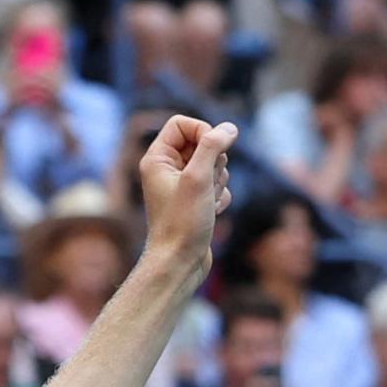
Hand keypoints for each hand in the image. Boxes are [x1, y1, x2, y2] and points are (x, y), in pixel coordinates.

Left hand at [135, 114, 236, 280]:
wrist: (179, 263)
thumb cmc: (182, 223)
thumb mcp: (198, 178)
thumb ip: (212, 146)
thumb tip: (228, 127)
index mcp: (157, 159)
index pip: (182, 124)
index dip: (203, 131)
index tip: (215, 148)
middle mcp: (166, 170)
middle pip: (201, 143)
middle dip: (213, 162)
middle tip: (205, 184)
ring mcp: (181, 185)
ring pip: (213, 165)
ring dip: (218, 181)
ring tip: (206, 202)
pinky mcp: (195, 201)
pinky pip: (217, 185)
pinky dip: (220, 197)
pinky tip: (211, 213)